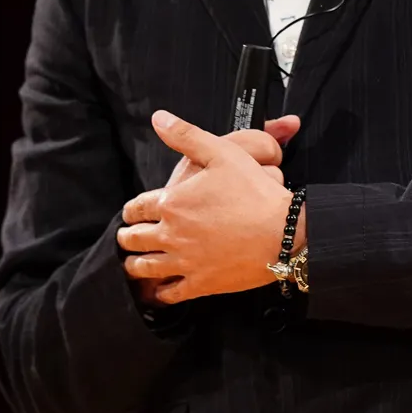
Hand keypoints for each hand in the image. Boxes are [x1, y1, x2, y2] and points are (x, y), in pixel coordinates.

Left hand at [118, 111, 305, 304]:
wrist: (284, 233)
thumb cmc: (255, 192)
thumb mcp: (222, 153)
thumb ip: (186, 136)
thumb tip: (159, 118)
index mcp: (172, 203)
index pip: (136, 208)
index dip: (130, 210)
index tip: (130, 213)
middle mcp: (171, 234)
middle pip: (134, 239)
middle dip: (127, 237)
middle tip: (127, 237)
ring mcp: (184, 262)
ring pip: (145, 267)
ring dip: (135, 264)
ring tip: (134, 263)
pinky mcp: (201, 284)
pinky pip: (171, 293)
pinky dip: (160, 292)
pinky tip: (159, 291)